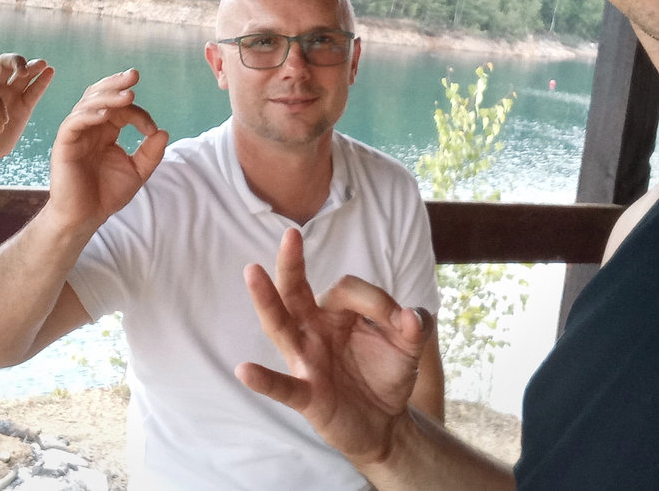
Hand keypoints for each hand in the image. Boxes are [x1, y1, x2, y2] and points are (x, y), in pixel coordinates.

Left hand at [0, 53, 53, 164]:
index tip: (1, 122)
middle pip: (4, 65)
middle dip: (14, 62)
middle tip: (23, 71)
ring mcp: (10, 95)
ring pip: (22, 75)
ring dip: (32, 67)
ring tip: (43, 64)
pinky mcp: (23, 105)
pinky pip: (33, 91)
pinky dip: (42, 81)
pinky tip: (50, 72)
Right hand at [47, 69, 168, 230]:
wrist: (85, 217)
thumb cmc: (107, 194)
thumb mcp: (137, 172)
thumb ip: (150, 153)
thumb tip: (163, 131)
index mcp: (106, 131)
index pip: (121, 109)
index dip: (138, 112)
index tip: (151, 129)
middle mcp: (90, 127)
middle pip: (99, 95)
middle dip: (116, 84)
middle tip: (133, 75)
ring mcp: (76, 134)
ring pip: (88, 104)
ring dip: (107, 96)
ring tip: (126, 95)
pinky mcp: (64, 144)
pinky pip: (74, 122)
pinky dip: (89, 114)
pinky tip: (105, 114)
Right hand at [236, 228, 433, 470]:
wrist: (385, 424)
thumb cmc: (386, 374)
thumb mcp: (408, 347)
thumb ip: (414, 328)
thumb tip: (412, 315)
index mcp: (334, 313)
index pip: (345, 289)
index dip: (376, 300)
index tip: (401, 321)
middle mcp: (313, 330)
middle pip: (295, 291)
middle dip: (291, 264)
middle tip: (290, 235)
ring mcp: (306, 361)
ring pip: (281, 326)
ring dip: (266, 300)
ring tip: (252, 272)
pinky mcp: (307, 395)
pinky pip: (282, 386)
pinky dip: (264, 379)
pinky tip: (245, 370)